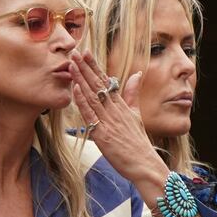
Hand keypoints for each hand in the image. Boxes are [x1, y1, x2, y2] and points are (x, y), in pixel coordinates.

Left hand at [68, 50, 166, 184]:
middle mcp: (115, 110)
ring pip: (92, 96)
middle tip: (75, 51)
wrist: (144, 164)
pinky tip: (76, 88)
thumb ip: (132, 95)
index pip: (106, 81)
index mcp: (122, 105)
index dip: (95, 66)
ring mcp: (108, 121)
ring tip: (72, 64)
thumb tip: (136, 74)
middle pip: (98, 85)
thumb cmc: (138, 143)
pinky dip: (83, 101)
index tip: (86, 52)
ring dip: (81, 79)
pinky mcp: (102, 134)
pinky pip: (91, 115)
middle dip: (85, 67)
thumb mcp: (137, 115)